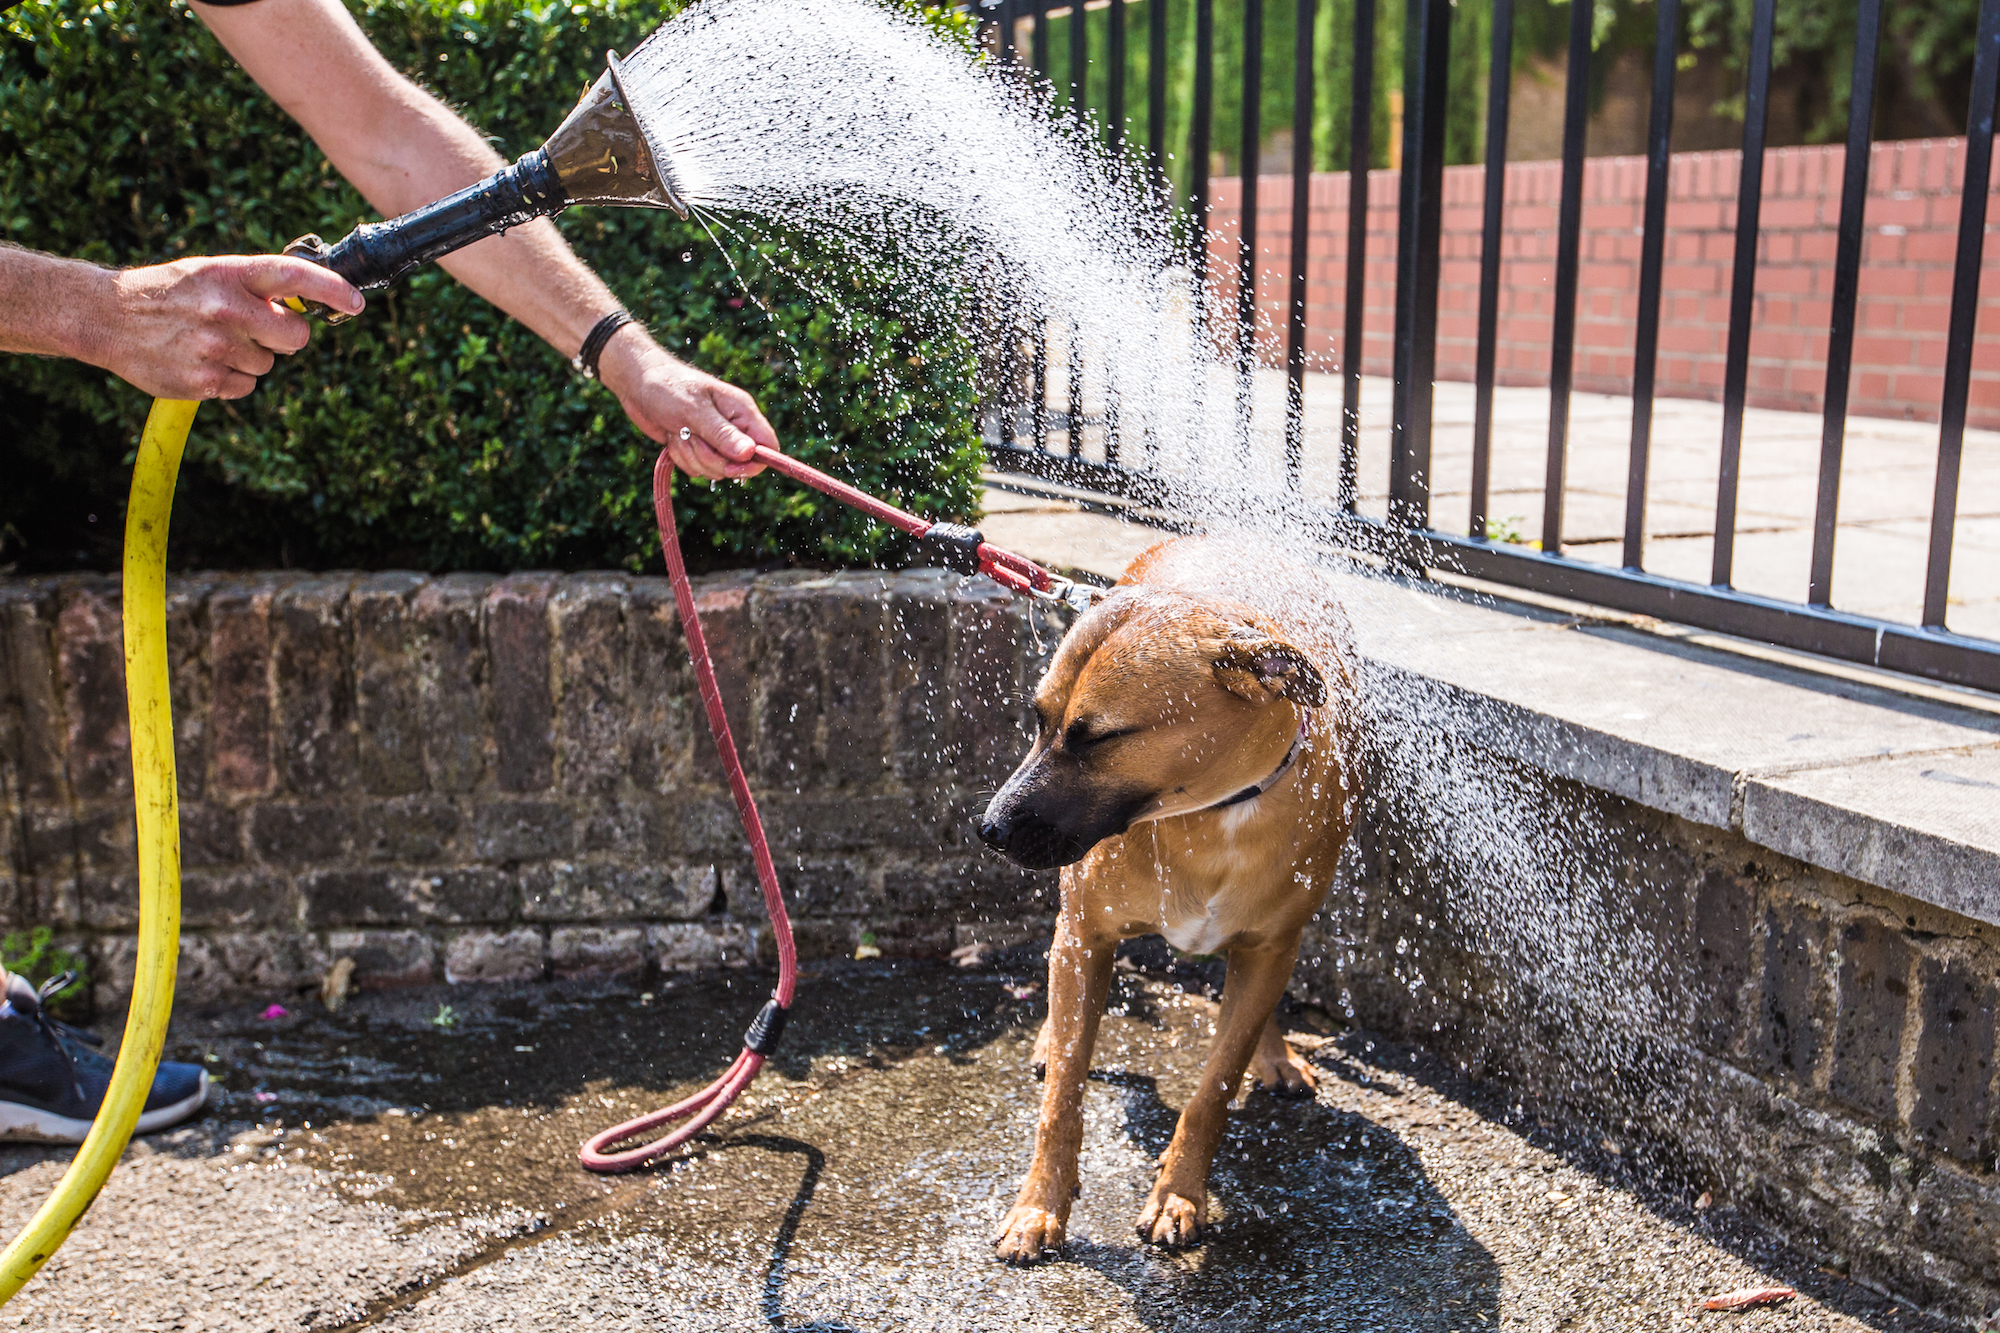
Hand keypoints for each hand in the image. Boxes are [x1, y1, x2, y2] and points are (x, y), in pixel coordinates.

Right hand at [84, 255, 363, 399]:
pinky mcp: (205, 381)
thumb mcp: (211, 274)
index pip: (294, 277)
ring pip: (268, 364)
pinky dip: (231, 379)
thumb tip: (308, 307)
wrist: (107, 317)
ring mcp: (216, 347)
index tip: (356, 303)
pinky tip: (201, 361)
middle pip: (295, 335)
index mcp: (230, 274)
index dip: (332, 290)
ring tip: (210, 341)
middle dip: (285, 335)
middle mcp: (226, 308)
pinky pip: (246, 386)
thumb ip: (257, 288)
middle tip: (256, 328)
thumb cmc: (170, 293)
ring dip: (249, 357)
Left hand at [597, 327, 776, 479]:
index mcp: (742, 411)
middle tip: (691, 437)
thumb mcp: (694, 410)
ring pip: (715, 470)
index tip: (730, 467)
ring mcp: (715, 439)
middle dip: (710, 459)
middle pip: (738, 464)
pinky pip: (698, 469)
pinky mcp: (698, 448)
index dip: (754, 463)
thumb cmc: (667, 387)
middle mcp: (733, 426)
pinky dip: (682, 458)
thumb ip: (722, 433)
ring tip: (679, 431)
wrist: (637, 383)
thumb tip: (750, 453)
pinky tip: (673, 437)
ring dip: (692, 456)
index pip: (767, 445)